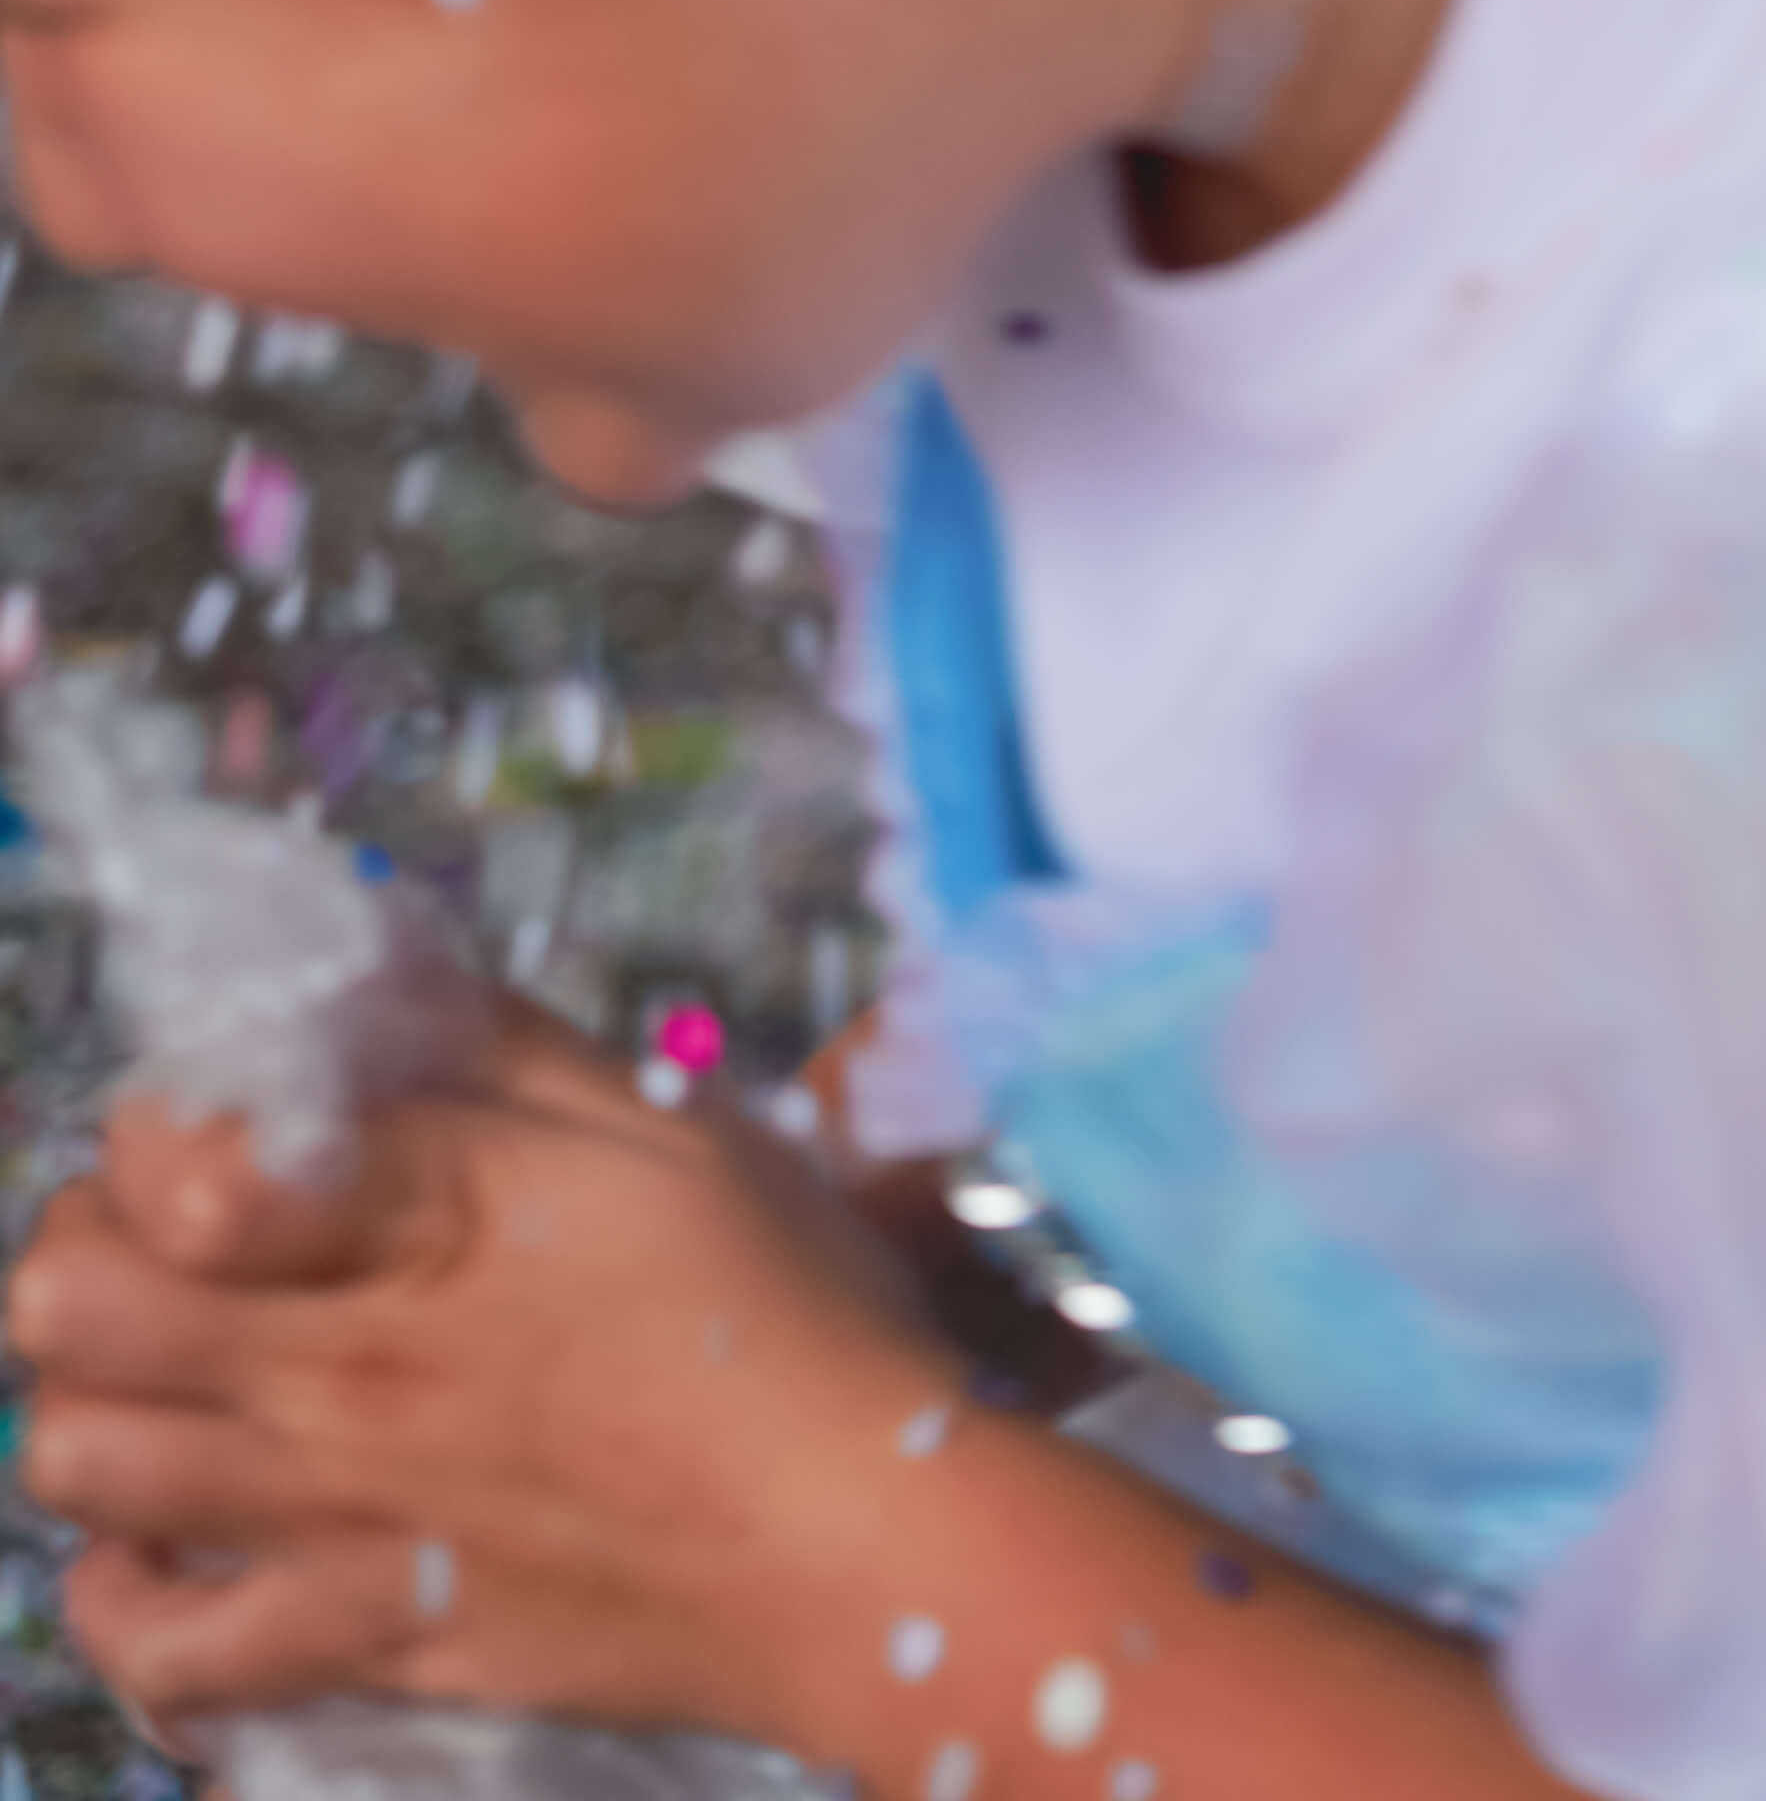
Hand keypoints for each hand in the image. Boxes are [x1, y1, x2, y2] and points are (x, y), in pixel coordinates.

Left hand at [10, 1017, 949, 1751]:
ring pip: (78, 1461)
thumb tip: (378, 954)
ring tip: (173, 1383)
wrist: (846, 1542)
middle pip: (69, 1306)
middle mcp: (336, 1365)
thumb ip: (502, 1043)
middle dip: (88, 1251)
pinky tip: (171, 1549)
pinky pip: (157, 1651)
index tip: (215, 1123)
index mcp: (417, 1215)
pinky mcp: (357, 1639)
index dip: (153, 1129)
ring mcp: (331, 1518)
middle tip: (168, 1247)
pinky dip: (127, 1601)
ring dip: (97, 1406)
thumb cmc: (783, 1307)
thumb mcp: (663, 1122)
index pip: (167, 1157)